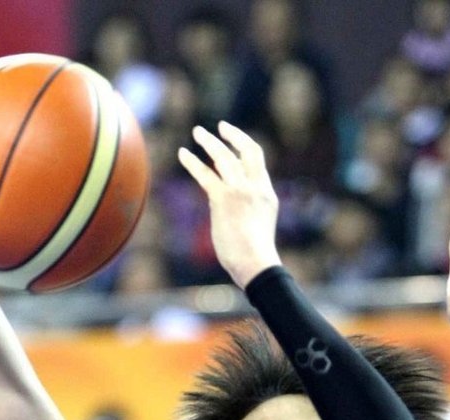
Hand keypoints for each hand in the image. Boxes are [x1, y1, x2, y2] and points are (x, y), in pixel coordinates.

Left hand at [178, 121, 280, 287]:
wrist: (255, 263)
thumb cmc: (253, 255)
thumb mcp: (255, 226)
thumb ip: (241, 208)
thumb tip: (216, 200)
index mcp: (267, 195)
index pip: (257, 163)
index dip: (244, 149)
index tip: (234, 143)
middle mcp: (255, 188)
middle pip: (247, 150)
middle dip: (233, 136)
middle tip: (220, 127)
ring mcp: (240, 191)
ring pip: (224, 157)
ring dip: (210, 142)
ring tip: (197, 132)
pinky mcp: (223, 199)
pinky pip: (205, 175)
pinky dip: (192, 163)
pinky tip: (182, 154)